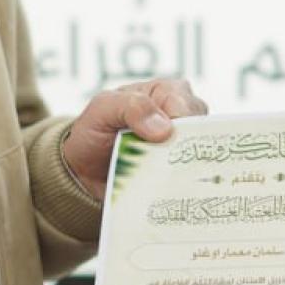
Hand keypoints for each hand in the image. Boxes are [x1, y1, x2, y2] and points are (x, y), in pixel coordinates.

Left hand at [60, 78, 206, 198]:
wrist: (83, 170)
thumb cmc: (94, 130)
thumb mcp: (102, 109)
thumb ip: (131, 107)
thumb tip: (165, 129)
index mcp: (166, 92)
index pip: (186, 105)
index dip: (178, 123)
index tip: (162, 140)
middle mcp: (181, 117)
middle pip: (200, 131)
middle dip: (185, 148)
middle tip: (164, 163)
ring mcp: (184, 146)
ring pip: (201, 156)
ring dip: (185, 170)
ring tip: (166, 180)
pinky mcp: (181, 172)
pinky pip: (193, 178)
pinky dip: (184, 186)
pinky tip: (173, 192)